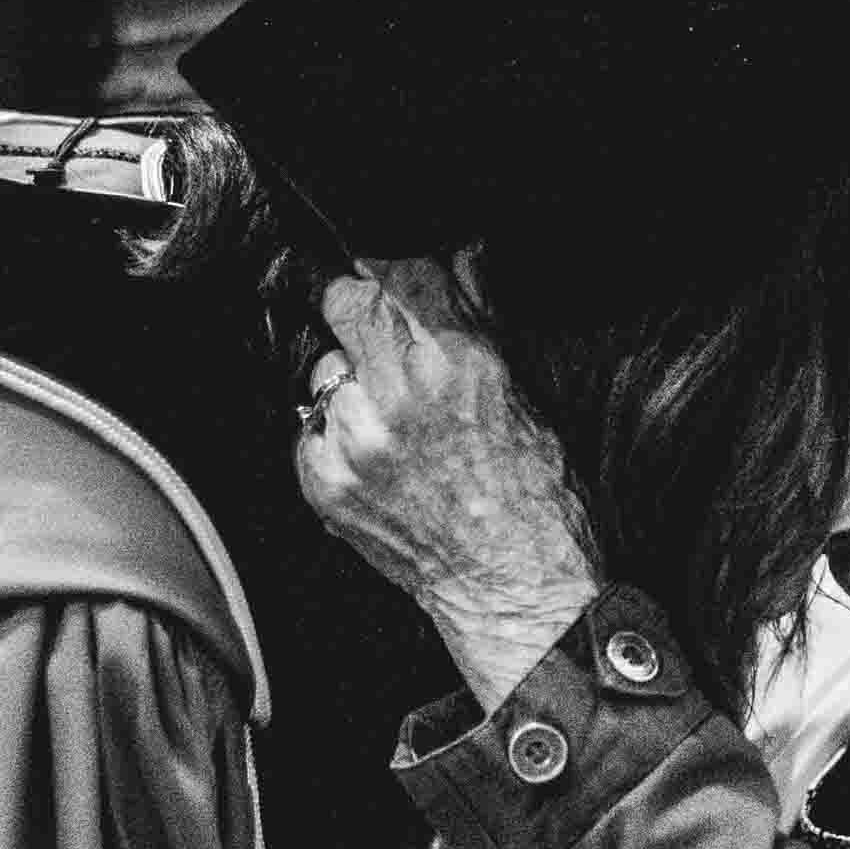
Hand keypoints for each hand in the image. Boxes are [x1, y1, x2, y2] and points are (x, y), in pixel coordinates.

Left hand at [295, 259, 602, 708]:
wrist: (515, 590)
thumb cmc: (538, 498)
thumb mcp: (527, 393)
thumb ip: (480, 317)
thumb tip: (459, 258)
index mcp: (456, 360)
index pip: (397, 271)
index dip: (399, 273)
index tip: (401, 282)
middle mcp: (397, 393)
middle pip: (345, 304)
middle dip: (366, 312)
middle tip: (389, 342)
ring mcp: (352, 440)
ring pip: (326, 370)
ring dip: (353, 383)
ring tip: (395, 420)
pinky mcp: (324, 482)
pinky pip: (311, 430)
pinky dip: (337, 438)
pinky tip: (380, 461)